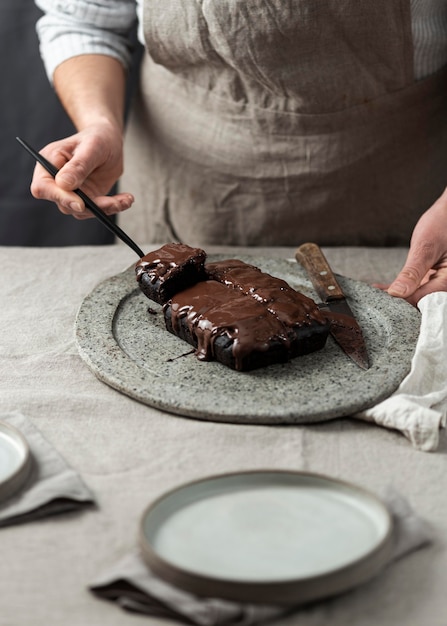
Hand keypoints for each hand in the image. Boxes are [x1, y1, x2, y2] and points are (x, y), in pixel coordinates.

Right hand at [30, 122, 133, 219]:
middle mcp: (56, 181)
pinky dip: (112, 207)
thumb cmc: (97, 137)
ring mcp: (71, 192)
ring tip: (126, 199)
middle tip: (113, 203)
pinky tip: (126, 199)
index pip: (43, 187)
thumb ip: (78, 165)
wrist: (109, 141)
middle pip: (63, 203)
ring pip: (81, 211)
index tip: (80, 203)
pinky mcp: (86, 199)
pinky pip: (96, 210)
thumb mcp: (92, 147)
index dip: (60, 197)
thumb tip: (63, 184)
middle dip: (89, 206)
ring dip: (104, 208)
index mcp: (48, 163)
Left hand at [384, 189, 446, 305]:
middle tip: (377, 300)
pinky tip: (382, 288)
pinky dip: (400, 288)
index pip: (426, 301)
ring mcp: (440, 282)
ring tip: (377, 295)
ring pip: (417, 296)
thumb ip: (412, 272)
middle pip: (422, 302)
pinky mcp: (432, 278)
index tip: (385, 300)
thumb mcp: (425, 247)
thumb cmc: (443, 224)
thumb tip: (397, 293)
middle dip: (400, 302)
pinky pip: (416, 288)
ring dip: (398, 297)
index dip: (405, 302)